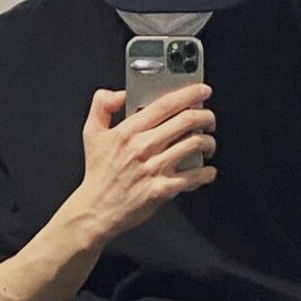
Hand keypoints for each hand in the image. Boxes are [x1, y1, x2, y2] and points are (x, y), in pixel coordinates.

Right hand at [78, 83, 216, 242]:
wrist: (96, 210)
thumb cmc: (98, 174)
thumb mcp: (92, 133)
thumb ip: (102, 105)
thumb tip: (121, 93)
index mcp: (128, 131)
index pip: (165, 104)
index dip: (189, 94)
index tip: (202, 90)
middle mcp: (143, 147)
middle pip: (186, 121)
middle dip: (206, 116)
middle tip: (209, 118)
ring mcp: (154, 168)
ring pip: (194, 144)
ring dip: (209, 142)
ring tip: (208, 144)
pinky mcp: (162, 189)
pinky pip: (194, 176)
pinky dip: (207, 172)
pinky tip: (206, 170)